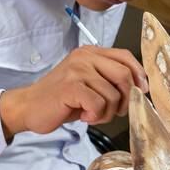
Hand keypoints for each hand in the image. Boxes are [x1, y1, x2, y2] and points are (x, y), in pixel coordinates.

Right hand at [0, 46, 147, 138]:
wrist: (29, 107)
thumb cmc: (61, 99)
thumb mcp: (89, 84)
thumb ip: (110, 80)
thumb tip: (140, 87)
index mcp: (90, 53)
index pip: (125, 56)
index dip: (139, 75)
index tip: (141, 91)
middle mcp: (84, 57)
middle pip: (124, 75)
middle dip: (125, 99)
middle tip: (114, 111)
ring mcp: (77, 70)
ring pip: (113, 95)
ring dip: (107, 113)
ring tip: (92, 114)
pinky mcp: (71, 86)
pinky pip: (99, 104)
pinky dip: (95, 116)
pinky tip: (84, 116)